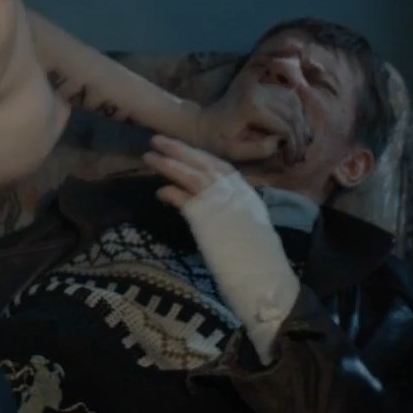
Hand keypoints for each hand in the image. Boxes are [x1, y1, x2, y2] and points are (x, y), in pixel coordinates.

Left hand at [144, 135, 298, 362]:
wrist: (263, 273)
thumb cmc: (260, 256)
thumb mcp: (253, 221)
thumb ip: (236, 206)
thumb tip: (221, 202)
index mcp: (245, 190)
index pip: (219, 164)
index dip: (198, 154)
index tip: (183, 147)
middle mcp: (232, 190)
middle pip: (201, 163)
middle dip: (178, 149)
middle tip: (157, 139)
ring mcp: (218, 202)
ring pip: (189, 174)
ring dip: (168, 163)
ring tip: (149, 155)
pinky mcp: (204, 218)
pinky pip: (182, 198)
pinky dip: (169, 192)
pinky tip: (159, 191)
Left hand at [192, 59, 312, 164]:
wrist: (202, 123)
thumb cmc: (215, 141)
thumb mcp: (235, 152)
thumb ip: (260, 149)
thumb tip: (281, 141)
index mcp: (251, 106)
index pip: (284, 125)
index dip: (293, 144)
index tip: (291, 160)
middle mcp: (258, 91)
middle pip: (291, 112)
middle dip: (299, 135)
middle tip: (298, 154)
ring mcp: (260, 85)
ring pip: (293, 101)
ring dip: (300, 121)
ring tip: (298, 141)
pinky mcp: (261, 85)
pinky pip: (287, 95)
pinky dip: (295, 110)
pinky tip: (294, 126)